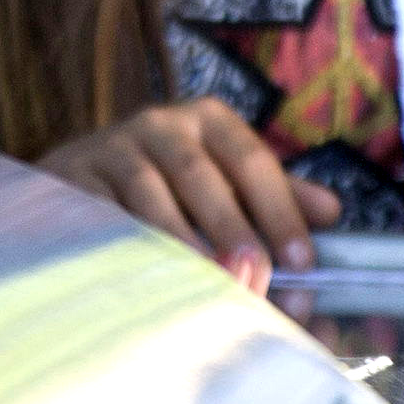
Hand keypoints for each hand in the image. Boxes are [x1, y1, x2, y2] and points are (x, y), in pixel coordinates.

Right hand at [40, 97, 341, 288]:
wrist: (80, 179)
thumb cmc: (171, 186)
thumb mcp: (225, 179)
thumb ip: (275, 194)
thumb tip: (331, 211)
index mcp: (207, 118)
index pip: (251, 159)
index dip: (279, 210)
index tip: (302, 261)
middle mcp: (159, 122)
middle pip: (201, 175)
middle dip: (232, 230)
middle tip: (258, 279)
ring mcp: (111, 146)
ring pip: (149, 195)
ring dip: (182, 243)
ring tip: (209, 285)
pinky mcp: (71, 175)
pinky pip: (103, 213)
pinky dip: (130, 247)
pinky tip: (151, 280)